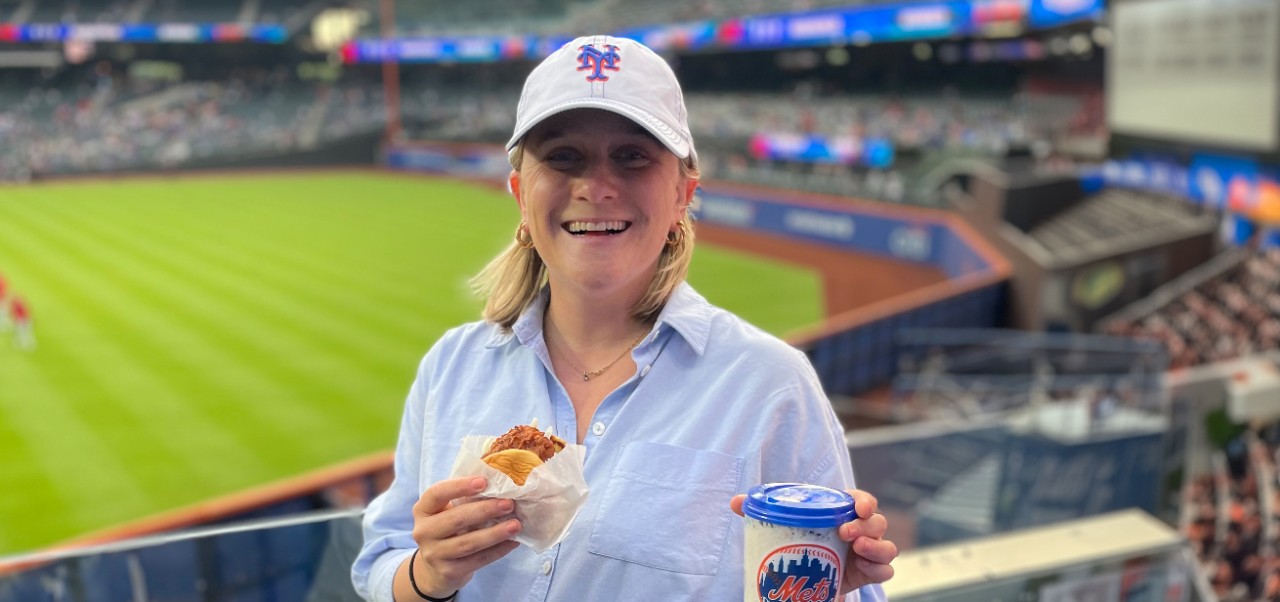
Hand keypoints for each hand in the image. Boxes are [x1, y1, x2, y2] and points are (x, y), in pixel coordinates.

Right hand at [408, 476, 521, 596]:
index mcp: (423, 510)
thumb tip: (499, 485)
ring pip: (469, 543)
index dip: (459, 486)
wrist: (436, 568)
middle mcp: (423, 532)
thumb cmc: (448, 530)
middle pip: (456, 519)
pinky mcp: (448, 572)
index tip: (483, 482)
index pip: (436, 493)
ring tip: (516, 525)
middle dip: (485, 510)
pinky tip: (513, 542)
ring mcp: (434, 554)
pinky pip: (478, 560)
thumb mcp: (448, 511)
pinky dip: (498, 550)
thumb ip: (465, 498)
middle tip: (509, 504)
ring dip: (495, 533)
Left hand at [730, 489, 896, 595]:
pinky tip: (865, 569)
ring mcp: (865, 553)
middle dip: (866, 525)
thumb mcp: (780, 526)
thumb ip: (760, 513)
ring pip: (886, 546)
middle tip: (846, 532)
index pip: (860, 500)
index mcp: (841, 513)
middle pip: (876, 522)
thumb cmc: (798, 541)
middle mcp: (858, 531)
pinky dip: (880, 568)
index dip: (863, 500)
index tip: (857, 505)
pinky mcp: (866, 574)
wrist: (803, 577)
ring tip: (858, 549)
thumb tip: (736, 502)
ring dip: (877, 546)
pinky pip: (885, 570)